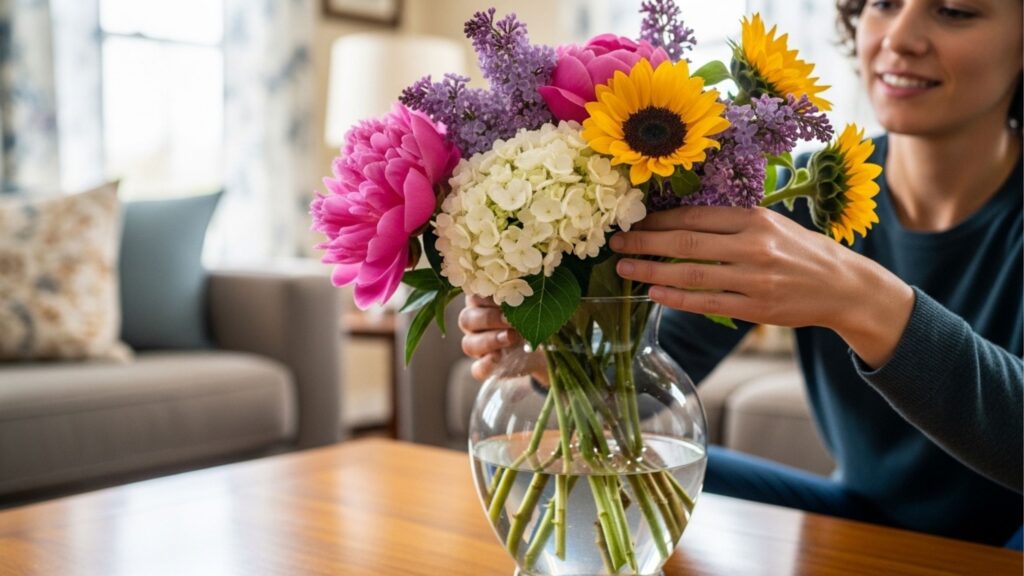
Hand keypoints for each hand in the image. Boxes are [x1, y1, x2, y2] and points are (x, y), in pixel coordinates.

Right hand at [458, 294, 546, 381]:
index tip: (507, 298)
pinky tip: (498, 358)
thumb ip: (519, 302)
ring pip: (469, 344)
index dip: (487, 298)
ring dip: (490, 340)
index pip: (473, 296)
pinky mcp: (484, 367)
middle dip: (490, 319)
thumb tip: (519, 298)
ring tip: (510, 337)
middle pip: (466, 319)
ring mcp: (476, 346)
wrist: (542, 346)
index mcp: (480, 302)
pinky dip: (486, 365)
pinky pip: (477, 368)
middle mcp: (473, 323)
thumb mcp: (527, 306)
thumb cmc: (531, 318)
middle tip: (510, 320)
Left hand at [610, 206, 913, 366]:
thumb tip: (677, 221)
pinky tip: (654, 293)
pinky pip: (707, 302)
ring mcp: (754, 278)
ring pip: (691, 274)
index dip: (657, 220)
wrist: (843, 286)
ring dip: (651, 271)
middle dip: (644, 242)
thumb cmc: (800, 251)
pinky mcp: (755, 308)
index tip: (632, 221)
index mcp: (755, 218)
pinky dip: (677, 298)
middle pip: (685, 243)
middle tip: (615, 243)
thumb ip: (730, 223)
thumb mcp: (771, 224)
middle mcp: (754, 246)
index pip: (694, 217)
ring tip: (625, 269)